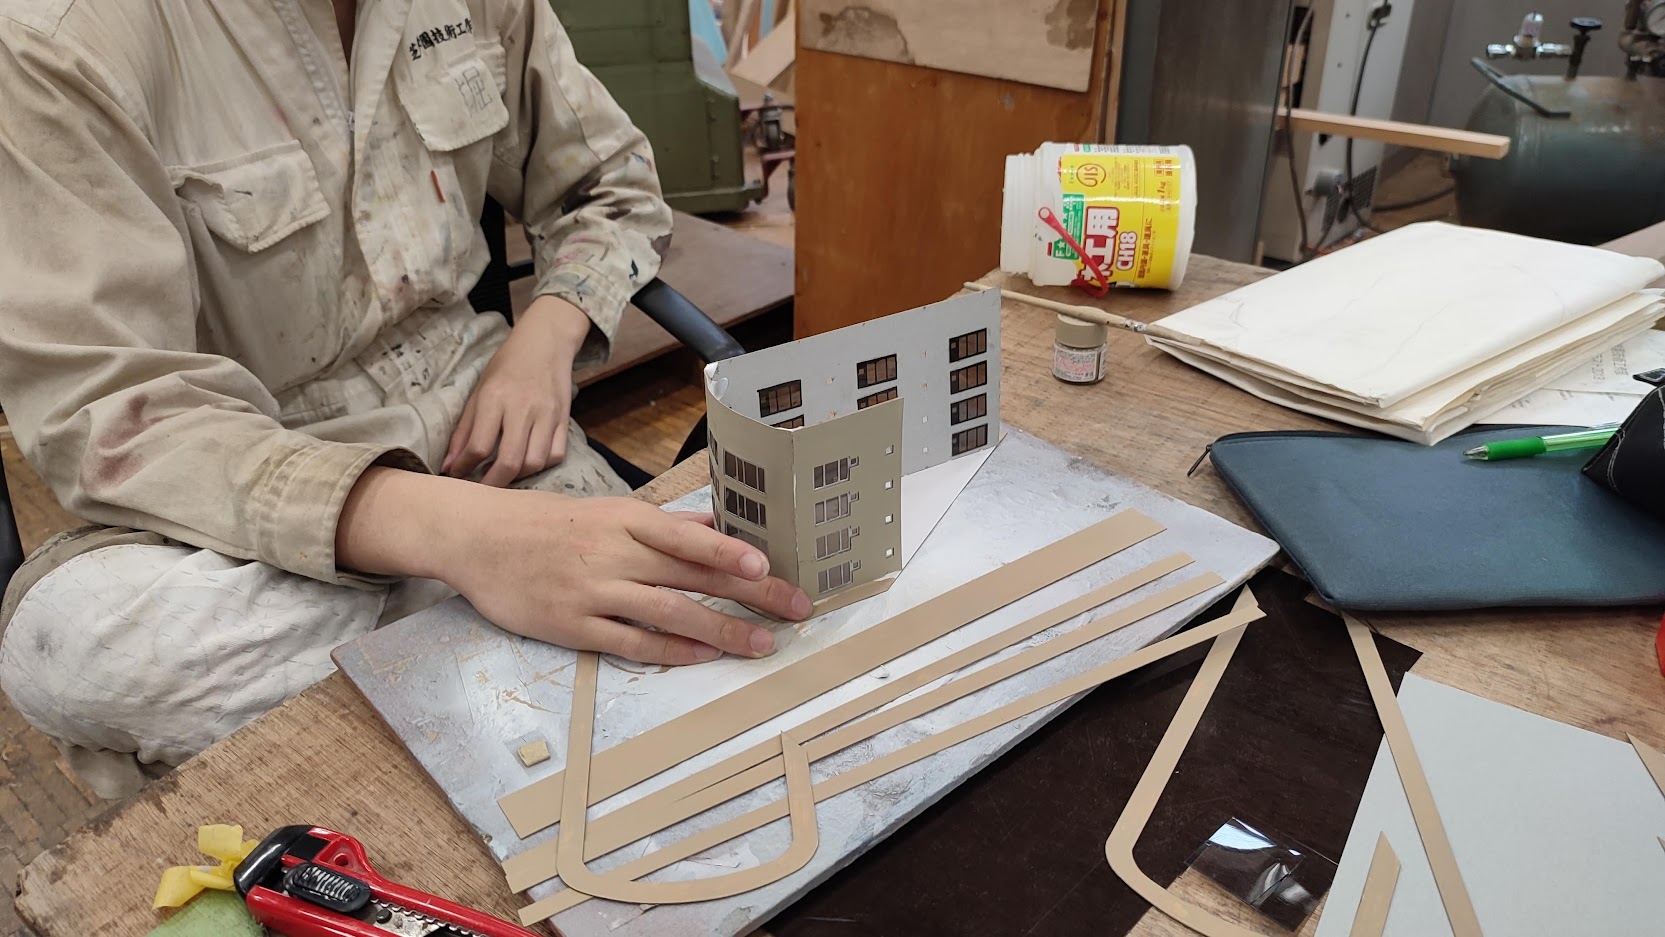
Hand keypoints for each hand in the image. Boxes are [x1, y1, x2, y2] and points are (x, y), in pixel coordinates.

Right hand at [336, 470, 813, 664]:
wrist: (476, 538)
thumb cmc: (545, 522)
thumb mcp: (604, 510)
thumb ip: (661, 524)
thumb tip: (715, 524)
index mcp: (624, 519)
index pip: (687, 537)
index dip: (729, 552)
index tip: (768, 567)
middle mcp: (613, 554)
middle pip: (692, 576)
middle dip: (750, 595)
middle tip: (795, 609)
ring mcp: (594, 592)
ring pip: (669, 614)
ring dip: (721, 630)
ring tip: (760, 644)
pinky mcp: (573, 626)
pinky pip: (631, 642)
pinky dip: (670, 650)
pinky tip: (702, 656)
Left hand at [442, 295, 591, 485]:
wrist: (546, 344)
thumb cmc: (506, 367)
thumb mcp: (479, 391)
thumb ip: (464, 430)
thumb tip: (449, 465)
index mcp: (495, 398)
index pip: (479, 445)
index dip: (465, 468)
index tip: (458, 476)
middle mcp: (523, 408)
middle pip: (510, 461)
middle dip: (493, 484)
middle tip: (482, 491)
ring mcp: (547, 415)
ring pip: (535, 463)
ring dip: (518, 477)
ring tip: (504, 475)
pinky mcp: (565, 419)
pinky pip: (556, 455)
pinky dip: (541, 465)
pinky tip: (528, 462)